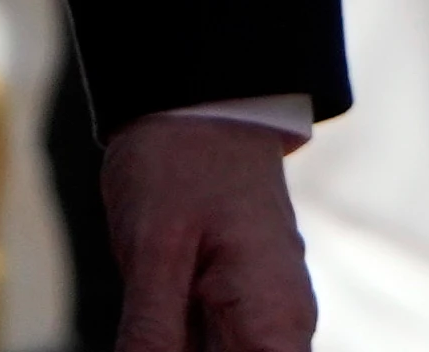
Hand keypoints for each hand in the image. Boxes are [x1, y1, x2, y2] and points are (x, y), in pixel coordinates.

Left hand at [91, 107, 318, 351]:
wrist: (197, 102)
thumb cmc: (182, 162)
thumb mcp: (154, 249)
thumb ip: (154, 333)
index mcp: (274, 319)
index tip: (166, 349)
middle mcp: (279, 328)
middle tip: (148, 328)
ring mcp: (259, 320)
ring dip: (175, 348)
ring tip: (152, 309)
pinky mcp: (234, 311)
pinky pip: (210, 349)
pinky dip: (175, 346)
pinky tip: (151, 328)